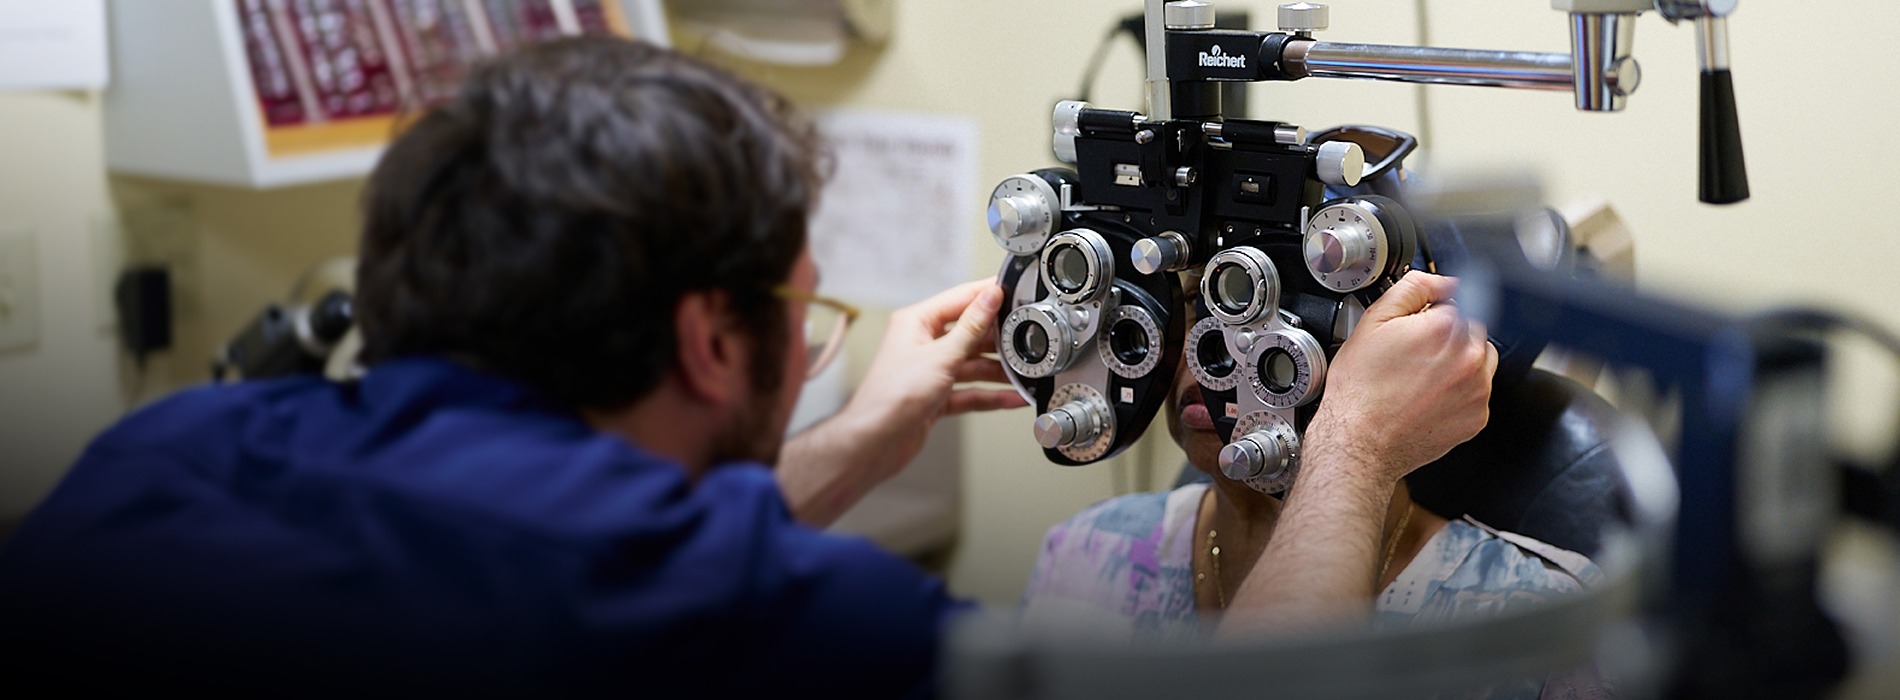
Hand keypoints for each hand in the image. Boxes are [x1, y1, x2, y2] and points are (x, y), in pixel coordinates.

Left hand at [841, 279, 1027, 480]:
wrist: (876, 443)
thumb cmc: (892, 397)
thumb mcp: (941, 356)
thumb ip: (970, 327)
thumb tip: (990, 298)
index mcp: (917, 322)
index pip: (960, 299)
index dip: (988, 294)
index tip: (1015, 291)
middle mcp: (923, 343)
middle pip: (970, 333)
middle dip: (998, 339)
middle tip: (1027, 337)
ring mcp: (930, 371)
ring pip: (972, 364)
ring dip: (998, 370)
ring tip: (1024, 373)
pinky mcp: (936, 396)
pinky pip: (970, 391)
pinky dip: (990, 395)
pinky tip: (1011, 397)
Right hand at [1308, 272, 1496, 484]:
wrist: (1359, 441)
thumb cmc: (1360, 389)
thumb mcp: (1374, 321)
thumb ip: (1415, 287)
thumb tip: (1444, 282)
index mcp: (1447, 328)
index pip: (1458, 301)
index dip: (1433, 312)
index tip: (1418, 328)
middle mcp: (1471, 358)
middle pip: (1473, 329)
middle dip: (1448, 336)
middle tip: (1414, 356)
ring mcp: (1478, 391)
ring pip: (1480, 360)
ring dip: (1459, 362)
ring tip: (1422, 378)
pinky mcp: (1478, 418)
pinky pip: (1477, 394)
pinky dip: (1458, 393)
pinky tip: (1428, 398)